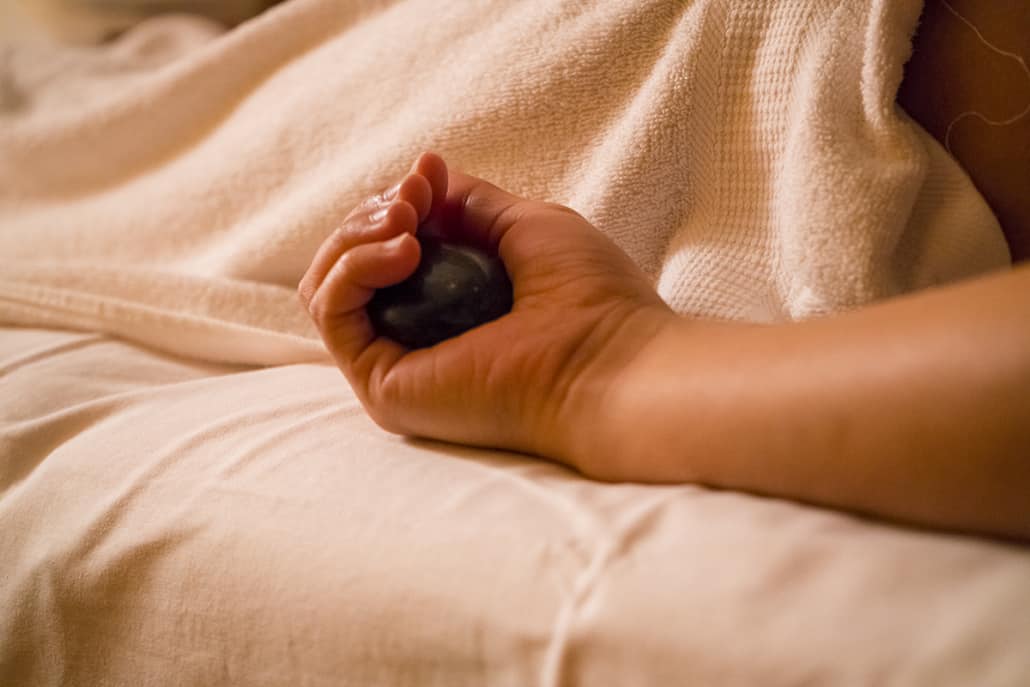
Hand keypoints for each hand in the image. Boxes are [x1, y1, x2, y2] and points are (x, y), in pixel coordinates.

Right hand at [298, 153, 674, 471]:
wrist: (610, 364)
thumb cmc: (591, 300)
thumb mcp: (521, 226)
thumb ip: (467, 205)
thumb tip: (420, 171)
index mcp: (446, 312)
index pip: (381, 252)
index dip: (391, 204)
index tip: (425, 176)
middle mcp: (415, 343)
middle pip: (343, 267)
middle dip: (368, 215)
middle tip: (412, 198)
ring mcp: (396, 367)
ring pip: (326, 288)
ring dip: (354, 236)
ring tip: (406, 221)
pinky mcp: (383, 387)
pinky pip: (332, 313)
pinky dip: (354, 266)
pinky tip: (405, 249)